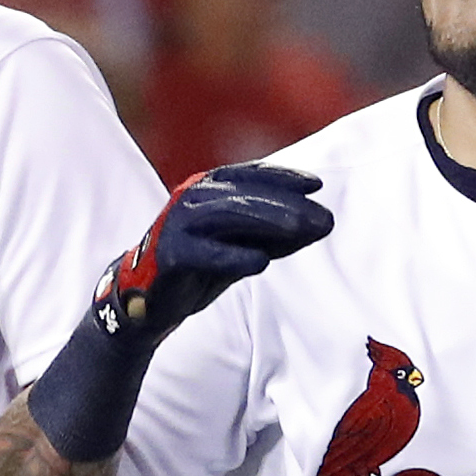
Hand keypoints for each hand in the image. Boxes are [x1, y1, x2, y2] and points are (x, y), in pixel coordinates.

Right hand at [97, 164, 334, 343]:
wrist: (151, 300)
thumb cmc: (201, 265)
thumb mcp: (245, 244)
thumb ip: (279, 234)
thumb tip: (323, 223)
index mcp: (209, 189)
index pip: (250, 176)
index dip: (282, 177)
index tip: (315, 186)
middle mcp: (193, 198)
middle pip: (244, 194)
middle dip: (287, 205)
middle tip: (322, 218)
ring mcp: (179, 224)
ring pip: (227, 215)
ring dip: (268, 221)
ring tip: (301, 230)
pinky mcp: (169, 255)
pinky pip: (203, 253)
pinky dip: (232, 256)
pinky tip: (261, 262)